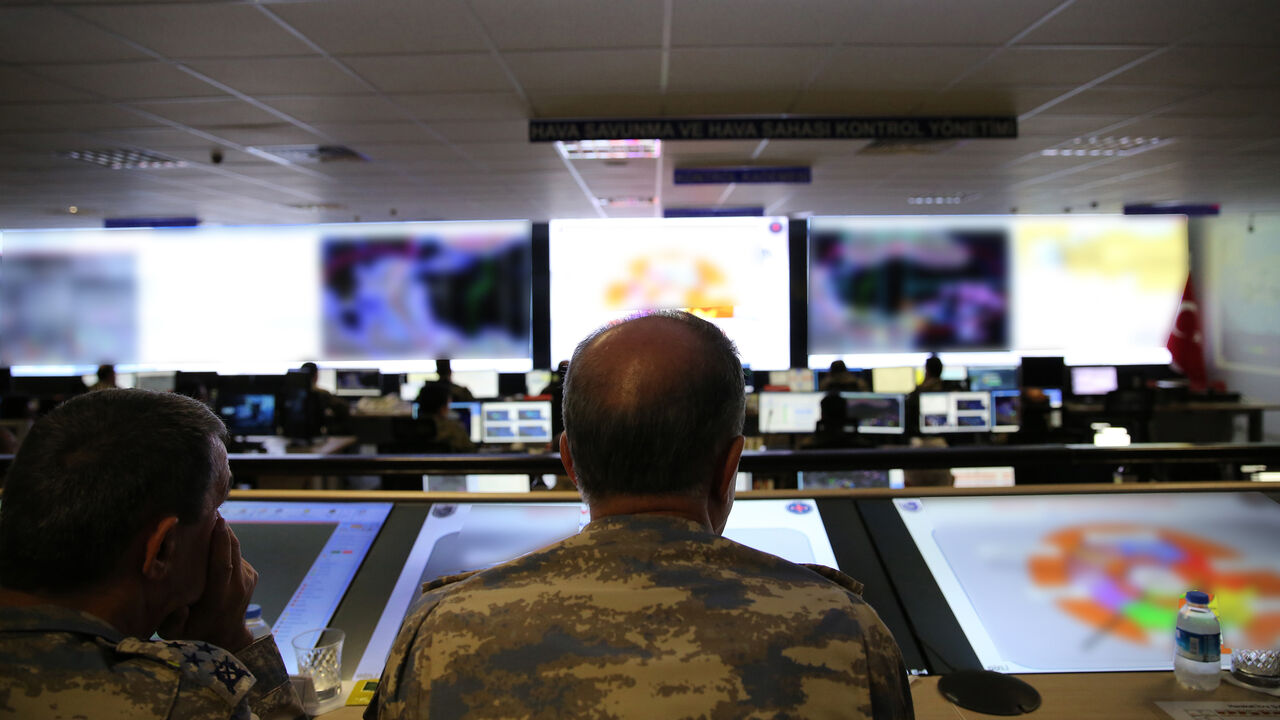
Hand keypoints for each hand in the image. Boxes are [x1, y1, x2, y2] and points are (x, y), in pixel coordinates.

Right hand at [158, 515, 257, 652]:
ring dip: (221, 536)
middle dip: (221, 528)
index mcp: (221, 598)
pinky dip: (225, 546)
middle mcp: (239, 586)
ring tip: (205, 522)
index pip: (224, 565)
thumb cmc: (194, 634)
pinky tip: (211, 541)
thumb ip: (173, 621)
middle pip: (232, 549)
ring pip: (235, 549)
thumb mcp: (175, 634)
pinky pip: (236, 555)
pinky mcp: (252, 575)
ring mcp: (248, 579)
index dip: (220, 541)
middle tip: (206, 509)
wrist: (227, 640)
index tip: (217, 520)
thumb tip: (178, 606)